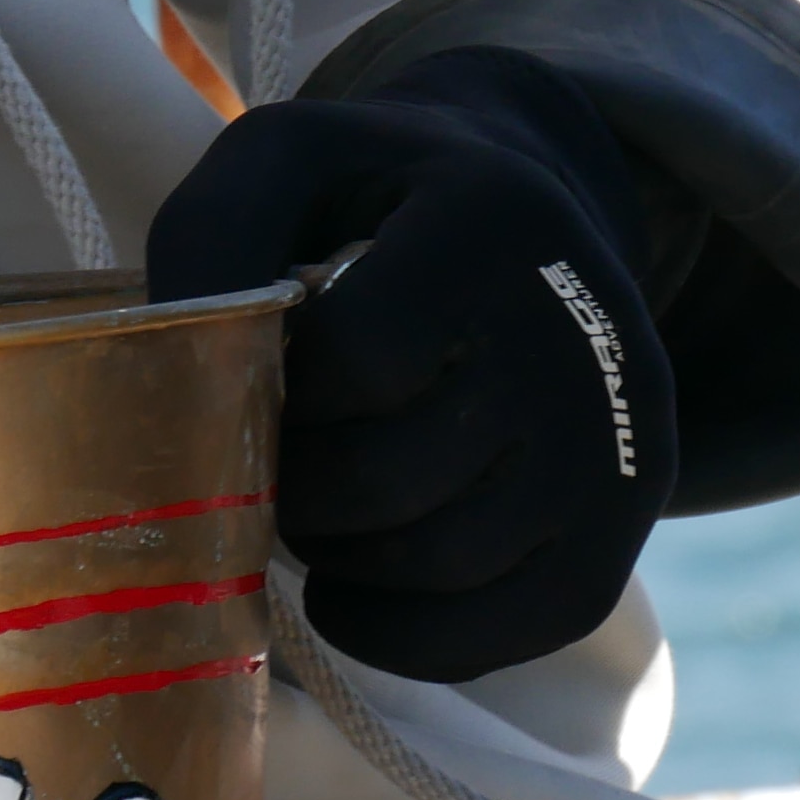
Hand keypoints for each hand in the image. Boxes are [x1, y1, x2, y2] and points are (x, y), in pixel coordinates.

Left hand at [146, 51, 676, 681]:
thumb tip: (175, 372)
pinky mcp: (624, 522)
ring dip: (340, 561)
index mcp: (494, 223)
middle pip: (387, 481)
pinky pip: (507, 632)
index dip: (280, 393)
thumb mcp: (281, 163)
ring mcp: (619, 435)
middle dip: (294, 489)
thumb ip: (212, 237)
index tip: (264, 376)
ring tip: (318, 505)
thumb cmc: (370, 195)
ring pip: (441, 565)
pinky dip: (403, 637)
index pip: (358, 361)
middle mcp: (581, 331)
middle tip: (274, 458)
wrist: (516, 210)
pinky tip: (351, 591)